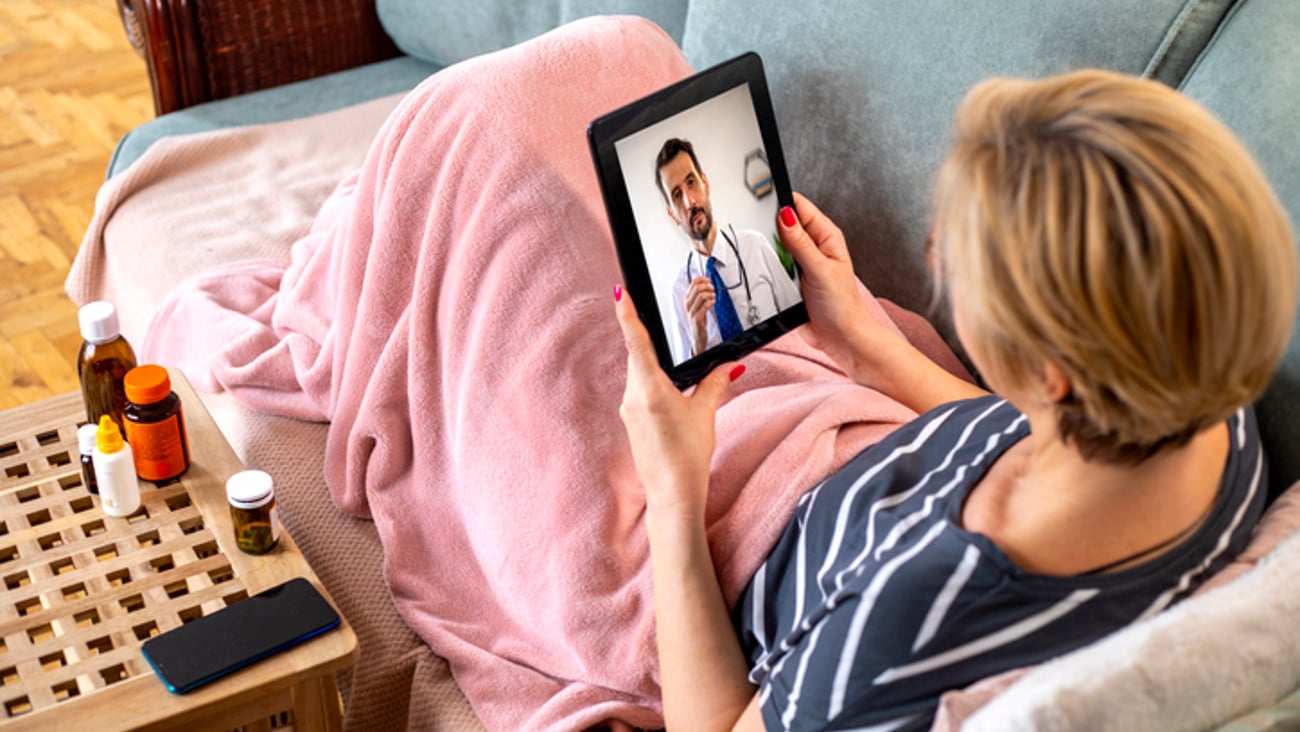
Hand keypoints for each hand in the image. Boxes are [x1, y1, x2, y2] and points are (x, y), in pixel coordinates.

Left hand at [614, 285, 740, 517]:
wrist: (672, 494)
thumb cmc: (687, 457)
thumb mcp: (705, 413)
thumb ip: (716, 382)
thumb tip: (731, 364)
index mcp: (649, 389)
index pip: (636, 342)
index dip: (628, 314)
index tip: (619, 291)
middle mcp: (633, 396)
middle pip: (637, 355)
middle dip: (648, 339)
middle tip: (654, 317)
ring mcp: (629, 409)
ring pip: (638, 372)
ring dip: (653, 363)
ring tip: (674, 362)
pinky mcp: (631, 420)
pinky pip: (639, 389)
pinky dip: (652, 381)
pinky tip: (670, 389)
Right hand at [684, 276, 714, 354]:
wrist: (698, 334)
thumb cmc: (699, 320)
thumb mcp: (698, 306)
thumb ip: (700, 296)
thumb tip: (706, 284)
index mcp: (687, 300)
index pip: (692, 284)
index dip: (701, 280)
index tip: (707, 280)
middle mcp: (688, 305)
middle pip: (697, 289)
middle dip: (707, 287)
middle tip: (712, 289)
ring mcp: (692, 312)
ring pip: (701, 296)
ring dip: (710, 294)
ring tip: (714, 296)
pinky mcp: (697, 318)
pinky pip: (704, 306)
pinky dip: (711, 302)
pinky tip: (713, 302)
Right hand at [778, 193, 901, 383]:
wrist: (839, 338)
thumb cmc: (841, 305)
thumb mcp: (820, 269)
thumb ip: (800, 243)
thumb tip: (784, 216)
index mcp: (826, 236)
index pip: (799, 206)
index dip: (781, 201)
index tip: (762, 200)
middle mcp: (813, 246)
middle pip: (783, 225)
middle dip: (770, 227)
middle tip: (761, 235)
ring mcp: (800, 263)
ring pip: (776, 246)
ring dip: (768, 250)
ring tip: (766, 258)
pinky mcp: (790, 280)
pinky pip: (773, 267)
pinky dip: (767, 268)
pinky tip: (766, 273)